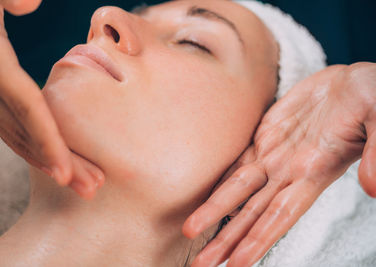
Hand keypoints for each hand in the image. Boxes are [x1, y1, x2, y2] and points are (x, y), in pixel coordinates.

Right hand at [0, 0, 104, 199]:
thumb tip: (29, 3)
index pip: (25, 106)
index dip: (47, 141)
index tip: (66, 173)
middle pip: (27, 131)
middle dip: (60, 163)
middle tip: (90, 187)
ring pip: (18, 136)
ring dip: (50, 161)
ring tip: (83, 182)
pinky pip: (10, 129)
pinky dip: (34, 148)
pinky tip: (54, 162)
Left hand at [183, 62, 375, 265]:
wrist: (350, 82)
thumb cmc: (371, 97)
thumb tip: (373, 188)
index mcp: (314, 172)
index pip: (279, 215)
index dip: (258, 240)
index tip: (236, 264)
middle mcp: (289, 171)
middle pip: (251, 212)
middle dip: (227, 238)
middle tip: (201, 263)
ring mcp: (274, 155)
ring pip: (238, 190)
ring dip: (214, 213)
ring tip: (191, 233)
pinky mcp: (264, 136)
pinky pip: (237, 161)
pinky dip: (220, 180)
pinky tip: (205, 196)